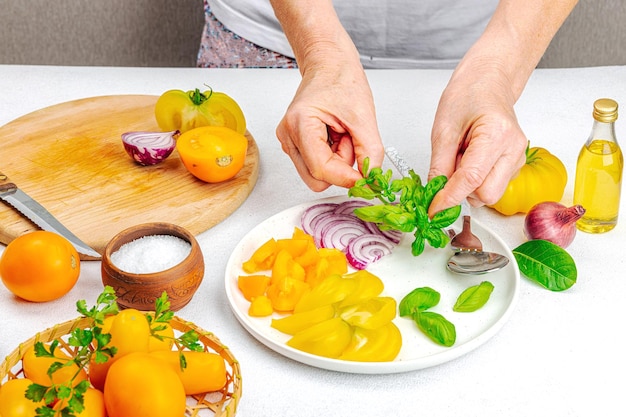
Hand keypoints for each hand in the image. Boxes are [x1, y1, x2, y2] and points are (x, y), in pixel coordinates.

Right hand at [275, 64, 383, 190]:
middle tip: (350, 141)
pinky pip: (316, 165)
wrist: (329, 64)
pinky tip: (334, 136)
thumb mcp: (364, 116)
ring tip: (341, 134)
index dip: (347, 178)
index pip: (321, 169)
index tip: (366, 179)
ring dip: (337, 162)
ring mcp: (289, 141)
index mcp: (300, 124)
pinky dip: (332, 156)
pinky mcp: (295, 145)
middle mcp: (288, 135)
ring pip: (317, 174)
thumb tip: (371, 178)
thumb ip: (369, 152)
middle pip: (316, 178)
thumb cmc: (340, 79)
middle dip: (340, 168)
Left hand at [427, 60, 527, 215]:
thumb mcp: (443, 128)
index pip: (472, 179)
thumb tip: (434, 193)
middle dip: (462, 191)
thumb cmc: (468, 96)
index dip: (449, 197)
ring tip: (461, 157)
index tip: (433, 208)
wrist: (488, 84)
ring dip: (468, 186)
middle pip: (486, 194)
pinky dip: (476, 181)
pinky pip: (492, 186)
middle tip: (449, 166)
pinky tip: (471, 159)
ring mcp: (517, 159)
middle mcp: (513, 150)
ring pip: (489, 194)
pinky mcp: (514, 166)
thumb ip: (439, 165)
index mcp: (496, 134)